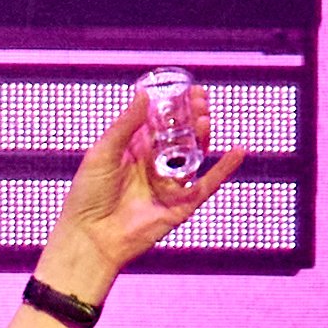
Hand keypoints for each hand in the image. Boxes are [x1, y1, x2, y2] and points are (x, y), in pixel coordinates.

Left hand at [36, 91, 244, 295]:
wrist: (91, 237)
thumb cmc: (88, 195)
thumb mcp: (104, 151)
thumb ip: (127, 124)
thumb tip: (145, 93)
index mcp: (134, 150)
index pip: (162, 122)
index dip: (177, 106)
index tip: (190, 89)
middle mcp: (154, 166)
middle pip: (182, 137)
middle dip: (194, 117)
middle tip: (202, 101)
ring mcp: (168, 185)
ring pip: (194, 157)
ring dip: (204, 137)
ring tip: (206, 120)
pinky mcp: (180, 205)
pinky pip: (207, 184)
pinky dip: (225, 169)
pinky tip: (239, 151)